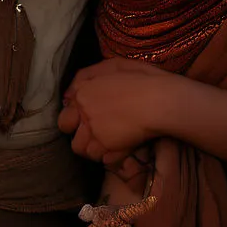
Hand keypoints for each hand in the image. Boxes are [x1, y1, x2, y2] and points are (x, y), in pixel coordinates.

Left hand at [59, 56, 175, 160]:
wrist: (160, 100)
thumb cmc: (142, 78)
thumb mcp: (113, 65)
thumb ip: (85, 77)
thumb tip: (68, 94)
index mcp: (83, 93)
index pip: (65, 113)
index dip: (76, 117)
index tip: (88, 119)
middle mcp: (84, 114)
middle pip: (69, 134)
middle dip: (79, 134)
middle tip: (95, 133)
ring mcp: (95, 133)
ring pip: (84, 150)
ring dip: (94, 148)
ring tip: (109, 143)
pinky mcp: (109, 148)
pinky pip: (103, 160)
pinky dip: (111, 157)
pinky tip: (121, 149)